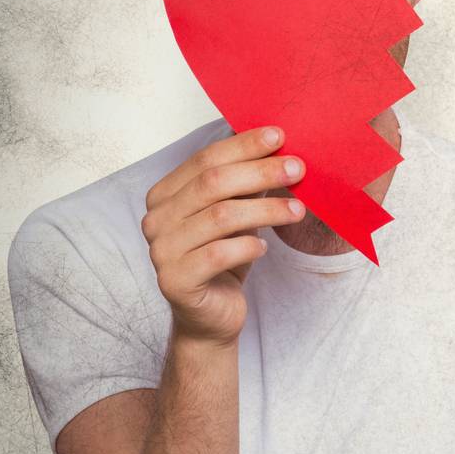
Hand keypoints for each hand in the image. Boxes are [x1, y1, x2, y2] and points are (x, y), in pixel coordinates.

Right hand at [141, 126, 306, 343]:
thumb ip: (245, 184)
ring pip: (221, 216)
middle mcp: (155, 219)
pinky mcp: (175, 281)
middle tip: (298, 169)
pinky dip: (249, 247)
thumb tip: (277, 145)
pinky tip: (265, 247)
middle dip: (260, 172)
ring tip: (299, 209)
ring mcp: (161, 250)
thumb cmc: (225, 258)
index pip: (205, 159)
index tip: (280, 136)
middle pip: (213, 184)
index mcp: (165, 195)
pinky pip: (219, 254)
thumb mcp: (237, 214)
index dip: (243, 146)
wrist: (211, 316)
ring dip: (266, 209)